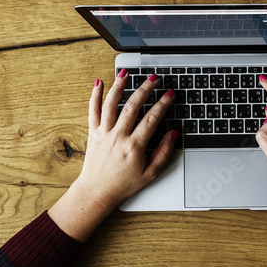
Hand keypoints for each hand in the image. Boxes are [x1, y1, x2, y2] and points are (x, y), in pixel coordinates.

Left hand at [50, 71, 175, 239]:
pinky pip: (92, 111)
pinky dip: (94, 96)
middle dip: (144, 89)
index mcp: (134, 146)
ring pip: (111, 104)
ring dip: (119, 86)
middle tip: (153, 78)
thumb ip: (164, 152)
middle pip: (132, 106)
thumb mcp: (151, 173)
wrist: (97, 192)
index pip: (152, 119)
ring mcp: (104, 133)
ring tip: (126, 73)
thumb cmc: (123, 184)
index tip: (170, 94)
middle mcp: (118, 136)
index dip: (163, 104)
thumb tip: (173, 134)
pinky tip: (98, 83)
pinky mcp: (93, 133)